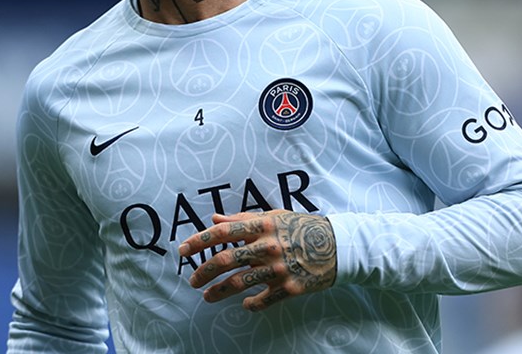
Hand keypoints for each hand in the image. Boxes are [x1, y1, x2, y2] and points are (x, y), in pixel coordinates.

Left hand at [177, 209, 336, 311]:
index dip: (199, 241)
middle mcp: (267, 247)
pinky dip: (250, 304)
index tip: (183, 250)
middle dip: (203, 271)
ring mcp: (278, 269)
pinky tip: (244, 305)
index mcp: (262, 226)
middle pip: (226, 260)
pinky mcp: (289, 288)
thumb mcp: (273, 216)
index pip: (223, 232)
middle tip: (192, 280)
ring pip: (239, 283)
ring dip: (219, 292)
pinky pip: (263, 300)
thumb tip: (214, 219)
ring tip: (207, 296)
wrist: (337, 246)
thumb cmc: (301, 227)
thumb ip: (242, 219)